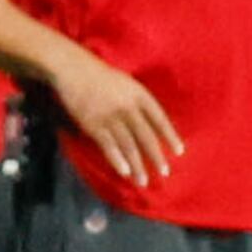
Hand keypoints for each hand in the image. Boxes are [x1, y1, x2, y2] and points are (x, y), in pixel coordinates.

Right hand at [51, 52, 183, 185]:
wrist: (72, 69)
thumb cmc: (100, 75)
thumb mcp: (127, 83)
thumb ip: (139, 101)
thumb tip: (151, 122)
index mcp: (140, 95)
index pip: (160, 119)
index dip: (170, 136)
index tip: (179, 152)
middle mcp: (128, 108)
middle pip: (146, 137)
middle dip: (156, 157)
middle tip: (164, 173)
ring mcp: (111, 117)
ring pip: (129, 146)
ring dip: (138, 165)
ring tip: (143, 181)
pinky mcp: (94, 125)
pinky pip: (109, 146)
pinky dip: (117, 160)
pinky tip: (124, 172)